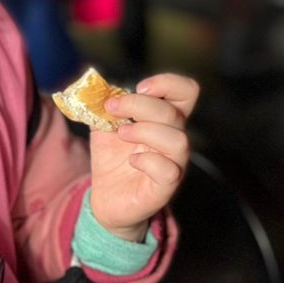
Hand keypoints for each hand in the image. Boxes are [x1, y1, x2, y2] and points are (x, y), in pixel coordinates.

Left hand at [87, 74, 198, 241]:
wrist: (106, 199)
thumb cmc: (112, 160)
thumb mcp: (102, 127)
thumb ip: (102, 106)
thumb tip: (96, 87)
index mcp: (164, 120)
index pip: (186, 92)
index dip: (167, 83)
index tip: (138, 87)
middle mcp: (173, 139)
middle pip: (174, 112)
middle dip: (139, 104)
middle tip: (112, 109)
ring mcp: (173, 164)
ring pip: (178, 140)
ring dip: (145, 131)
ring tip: (122, 134)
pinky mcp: (164, 187)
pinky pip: (169, 170)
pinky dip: (148, 161)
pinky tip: (131, 160)